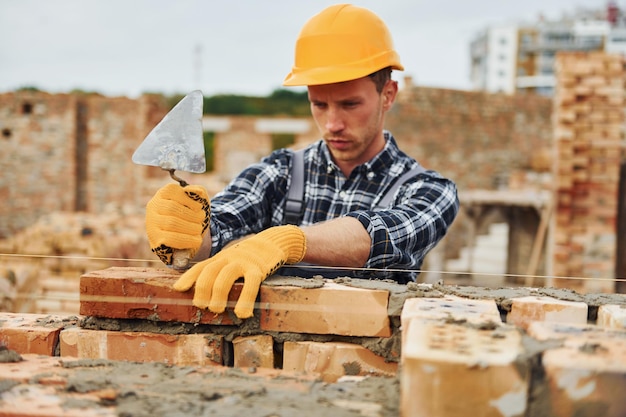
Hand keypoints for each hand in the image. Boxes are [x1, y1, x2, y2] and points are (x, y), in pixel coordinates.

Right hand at [145, 183, 209, 264]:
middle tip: (201, 219)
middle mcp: (154, 206)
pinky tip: (197, 240)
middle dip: (191, 215)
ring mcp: (152, 223)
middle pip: (172, 208)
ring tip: (199, 229)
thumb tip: (195, 191)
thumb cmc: (191, 216)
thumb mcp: (197, 201)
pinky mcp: (155, 239)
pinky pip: (171, 239)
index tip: (199, 208)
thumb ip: (198, 191)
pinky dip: (187, 239)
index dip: (189, 200)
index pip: (172, 191)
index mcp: (163, 194)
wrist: (185, 238)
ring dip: (191, 227)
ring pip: (171, 223)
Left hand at [173, 225, 305, 318]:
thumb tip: (203, 294)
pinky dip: (245, 299)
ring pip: (225, 278)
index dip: (188, 278)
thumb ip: (218, 272)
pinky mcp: (258, 269)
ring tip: (218, 310)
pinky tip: (243, 313)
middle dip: (202, 291)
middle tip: (202, 307)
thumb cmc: (249, 257)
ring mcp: (242, 263)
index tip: (179, 289)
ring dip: (218, 296)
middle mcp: (227, 258)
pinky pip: (250, 284)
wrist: (273, 242)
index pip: (200, 267)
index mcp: (219, 258)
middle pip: (208, 273)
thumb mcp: (230, 260)